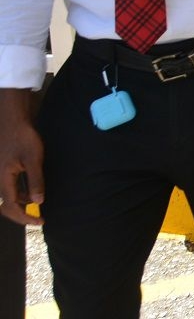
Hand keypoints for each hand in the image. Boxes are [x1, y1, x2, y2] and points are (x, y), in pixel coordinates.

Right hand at [0, 97, 43, 225]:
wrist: (12, 121)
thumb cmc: (23, 138)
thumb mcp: (33, 159)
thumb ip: (35, 180)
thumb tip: (38, 201)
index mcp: (3, 180)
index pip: (11, 207)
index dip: (25, 217)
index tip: (40, 221)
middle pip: (7, 205)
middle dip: (22, 213)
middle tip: (39, 217)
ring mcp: (0, 175)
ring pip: (9, 196)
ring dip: (22, 201)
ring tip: (38, 200)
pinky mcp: (3, 170)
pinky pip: (9, 187)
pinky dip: (21, 192)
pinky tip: (32, 188)